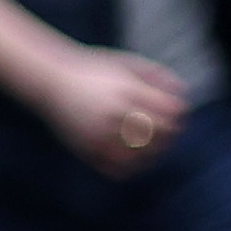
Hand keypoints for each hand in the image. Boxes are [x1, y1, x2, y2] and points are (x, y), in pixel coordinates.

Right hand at [40, 47, 193, 176]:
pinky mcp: (86, 147)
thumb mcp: (124, 62)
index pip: (171, 111)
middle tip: (165, 130)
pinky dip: (130, 167)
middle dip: (168, 132)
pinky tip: (131, 156)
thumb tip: (182, 92)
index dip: (179, 112)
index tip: (174, 112)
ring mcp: (99, 132)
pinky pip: (118, 168)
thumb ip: (155, 73)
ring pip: (142, 155)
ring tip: (150, 144)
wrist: (48, 78)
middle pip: (161, 133)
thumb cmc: (92, 69)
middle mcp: (114, 113)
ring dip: (152, 151)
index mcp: (126, 90)